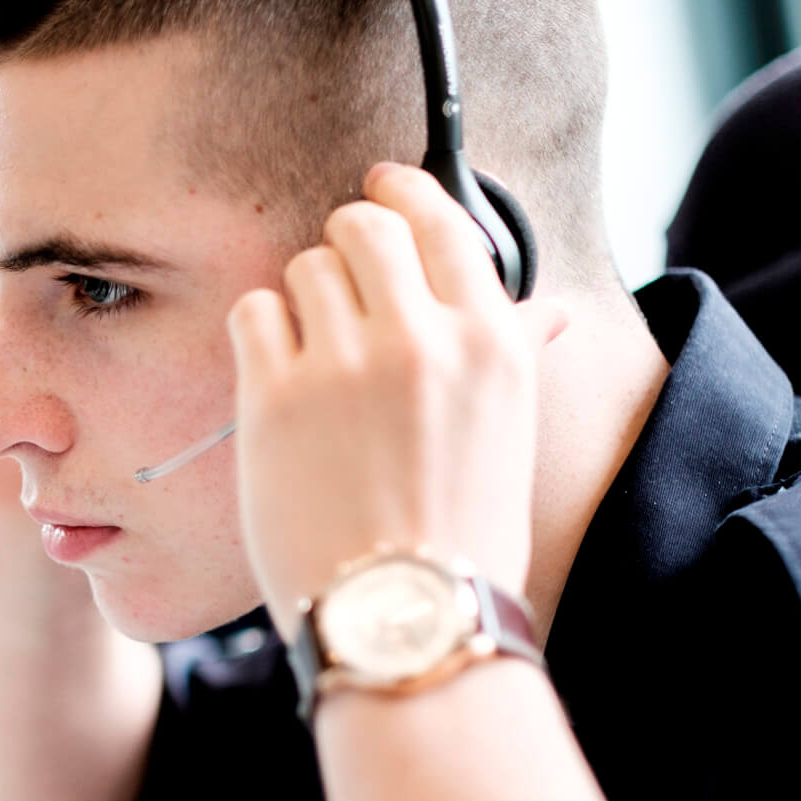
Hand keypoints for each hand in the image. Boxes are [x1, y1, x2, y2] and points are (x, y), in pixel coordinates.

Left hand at [227, 164, 567, 639]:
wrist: (404, 617)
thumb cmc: (461, 539)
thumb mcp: (510, 436)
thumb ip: (515, 356)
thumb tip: (546, 312)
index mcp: (493, 341)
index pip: (443, 223)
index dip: (404, 192)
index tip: (383, 182)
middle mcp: (424, 338)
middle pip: (362, 226)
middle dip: (346, 240)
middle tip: (338, 273)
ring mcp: (345, 363)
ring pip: (305, 266)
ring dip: (304, 296)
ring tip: (313, 352)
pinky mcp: (277, 396)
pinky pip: (254, 312)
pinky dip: (260, 330)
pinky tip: (276, 373)